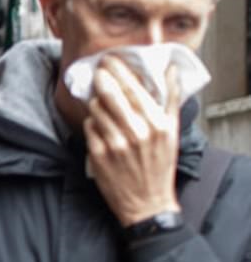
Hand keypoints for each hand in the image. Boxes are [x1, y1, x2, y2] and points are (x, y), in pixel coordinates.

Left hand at [84, 55, 181, 225]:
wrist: (147, 202)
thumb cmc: (159, 165)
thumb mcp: (172, 132)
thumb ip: (171, 99)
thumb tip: (170, 70)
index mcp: (156, 123)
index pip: (132, 87)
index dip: (118, 69)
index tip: (109, 58)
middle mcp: (136, 131)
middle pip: (110, 94)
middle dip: (101, 78)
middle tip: (98, 69)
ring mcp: (115, 143)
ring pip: (96, 108)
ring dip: (96, 102)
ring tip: (101, 102)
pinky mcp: (98, 154)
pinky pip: (89, 126)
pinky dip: (92, 122)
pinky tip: (100, 126)